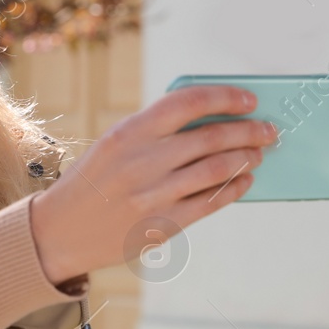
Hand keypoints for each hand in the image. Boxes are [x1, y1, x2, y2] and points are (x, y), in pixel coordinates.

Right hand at [28, 84, 275, 282]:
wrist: (60, 231)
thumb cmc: (94, 180)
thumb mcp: (115, 144)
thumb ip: (157, 131)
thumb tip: (214, 120)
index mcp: (129, 131)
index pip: (189, 102)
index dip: (225, 98)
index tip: (249, 99)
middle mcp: (142, 160)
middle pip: (211, 137)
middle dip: (249, 131)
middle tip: (268, 130)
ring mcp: (153, 194)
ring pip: (217, 169)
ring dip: (246, 158)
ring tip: (258, 154)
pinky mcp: (161, 224)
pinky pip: (210, 202)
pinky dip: (235, 189)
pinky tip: (246, 181)